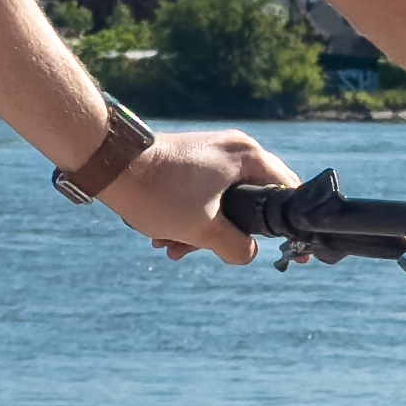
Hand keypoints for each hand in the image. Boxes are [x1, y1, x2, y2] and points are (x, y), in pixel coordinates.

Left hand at [97, 122, 296, 264]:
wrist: (110, 164)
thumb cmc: (160, 192)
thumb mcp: (203, 229)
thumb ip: (236, 247)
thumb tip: (248, 255)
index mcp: (249, 159)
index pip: (289, 192)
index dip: (292, 227)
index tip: (295, 255)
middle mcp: (235, 151)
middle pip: (253, 203)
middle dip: (229, 236)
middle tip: (215, 254)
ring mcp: (212, 154)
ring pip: (222, 203)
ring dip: (202, 232)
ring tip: (174, 249)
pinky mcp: (190, 161)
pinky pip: (202, 196)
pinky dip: (189, 218)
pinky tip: (163, 238)